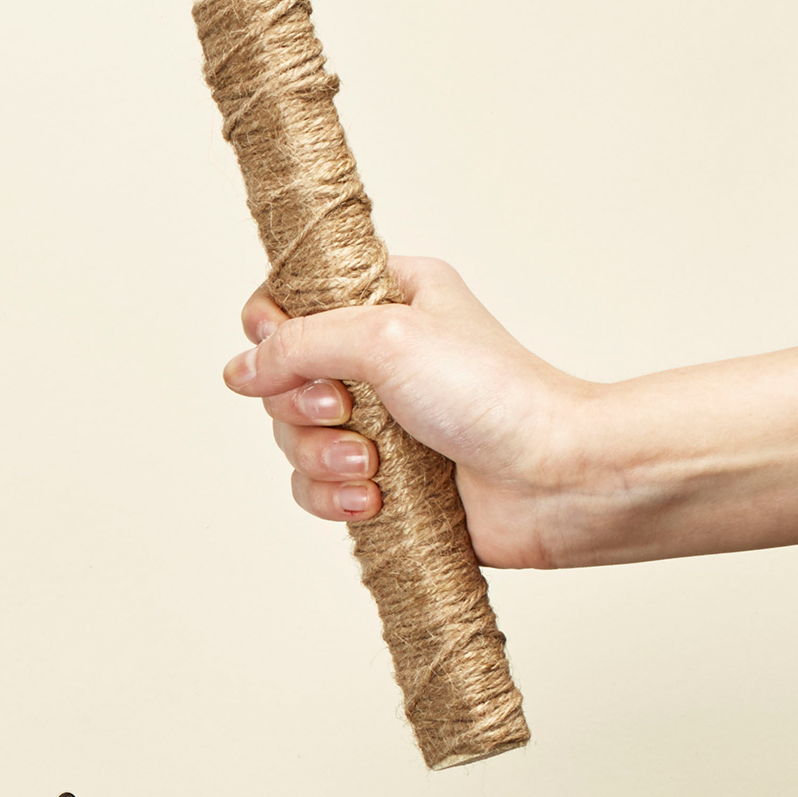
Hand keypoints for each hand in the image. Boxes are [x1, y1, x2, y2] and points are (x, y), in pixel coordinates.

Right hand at [223, 258, 613, 568]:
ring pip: (294, 439)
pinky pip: (319, 488)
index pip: (293, 299)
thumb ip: (298, 342)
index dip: (273, 328)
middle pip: (282, 377)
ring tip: (370, 467)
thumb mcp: (386, 336)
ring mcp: (382, 420)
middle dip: (301, 407)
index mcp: (391, 296)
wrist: (557, 479)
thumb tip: (240, 369)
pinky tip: (374, 500)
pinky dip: (334, 497)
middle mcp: (382, 356)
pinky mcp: (385, 478)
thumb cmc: (495, 395)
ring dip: (320, 458)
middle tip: (347, 412)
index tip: (285, 348)